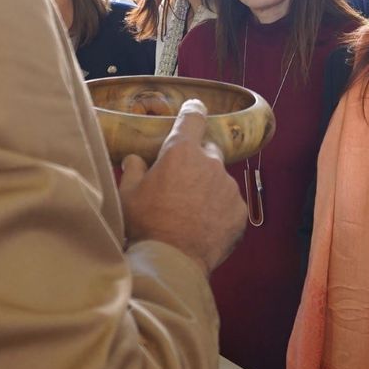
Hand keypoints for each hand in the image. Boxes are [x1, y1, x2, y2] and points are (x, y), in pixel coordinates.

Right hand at [120, 99, 246, 272]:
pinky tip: (204, 227)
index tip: (194, 107)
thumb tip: (136, 159)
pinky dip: (219, 210)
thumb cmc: (146, 224)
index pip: (192, 118)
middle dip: (197, 161)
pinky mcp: (239, 211)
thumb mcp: (128, 194)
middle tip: (181, 184)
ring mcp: (228, 187)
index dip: (193, 110)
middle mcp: (210, 164)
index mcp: (181, 152)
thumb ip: (134, 169)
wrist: (173, 261)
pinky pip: (229, 204)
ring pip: (219, 180)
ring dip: (208, 189)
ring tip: (190, 213)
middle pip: (208, 151)